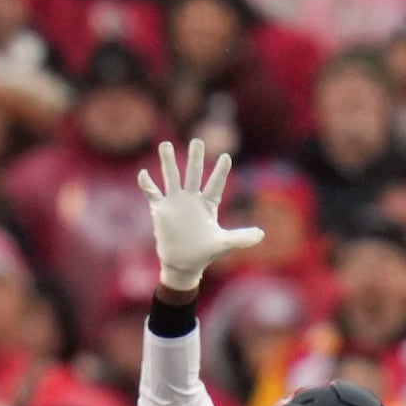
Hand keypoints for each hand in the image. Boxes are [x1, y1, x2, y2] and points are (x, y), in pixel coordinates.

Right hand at [135, 135, 260, 294]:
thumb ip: (241, 237)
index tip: (226, 156)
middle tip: (197, 141)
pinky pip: (152, 193)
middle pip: (194, 174)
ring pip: (172, 177)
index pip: (216, 184)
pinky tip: (143, 173)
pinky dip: (147, 184)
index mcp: (208, 204)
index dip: (221, 171)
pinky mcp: (161, 210)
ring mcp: (175, 202)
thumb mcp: (223, 244)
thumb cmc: (205, 253)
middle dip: (195, 158)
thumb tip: (261, 235)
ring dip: (168, 161)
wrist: (183, 263)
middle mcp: (192, 198)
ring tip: (165, 144)